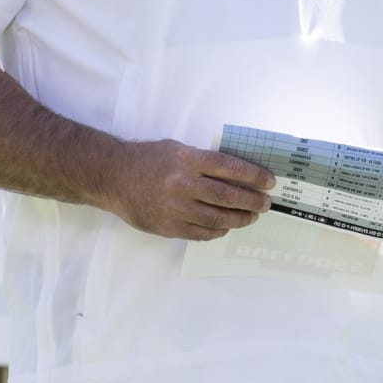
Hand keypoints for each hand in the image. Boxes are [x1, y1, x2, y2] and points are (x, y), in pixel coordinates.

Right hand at [104, 139, 274, 240]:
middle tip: (265, 204)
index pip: (230, 168)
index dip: (254, 176)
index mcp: (188, 160)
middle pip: (228, 196)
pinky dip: (217, 231)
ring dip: (239, 219)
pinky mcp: (168, 226)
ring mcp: (176, 208)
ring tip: (250, 217)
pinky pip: (200, 233)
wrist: (113, 177)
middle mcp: (183, 183)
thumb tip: (235, 174)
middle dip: (252, 201)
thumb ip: (202, 161)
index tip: (269, 182)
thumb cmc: (147, 159)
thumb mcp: (177, 149)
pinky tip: (226, 227)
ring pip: (217, 218)